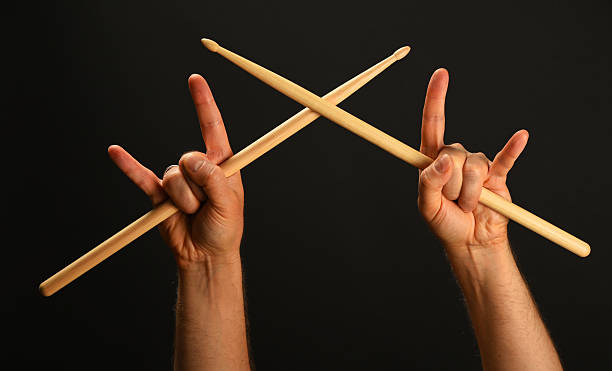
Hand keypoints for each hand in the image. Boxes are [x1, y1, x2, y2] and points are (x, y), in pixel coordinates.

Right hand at [108, 74, 243, 269]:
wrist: (205, 255)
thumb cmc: (224, 229)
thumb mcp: (230, 204)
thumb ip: (214, 179)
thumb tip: (190, 158)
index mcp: (221, 164)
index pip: (213, 128)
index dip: (204, 103)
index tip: (195, 79)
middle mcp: (199, 167)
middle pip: (188, 159)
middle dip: (197, 188)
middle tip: (207, 208)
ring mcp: (178, 180)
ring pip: (171, 177)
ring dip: (182, 200)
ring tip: (192, 214)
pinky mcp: (158, 194)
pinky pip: (141, 177)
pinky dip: (128, 166)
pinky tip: (115, 151)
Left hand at [417, 69, 528, 257]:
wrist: (470, 241)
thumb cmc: (444, 222)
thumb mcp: (427, 207)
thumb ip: (429, 182)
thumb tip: (443, 159)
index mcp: (433, 159)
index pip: (432, 124)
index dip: (436, 99)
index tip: (441, 74)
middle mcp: (455, 156)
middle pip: (454, 153)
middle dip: (451, 184)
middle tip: (452, 203)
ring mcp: (478, 165)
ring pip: (474, 166)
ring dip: (469, 193)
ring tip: (468, 206)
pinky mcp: (498, 175)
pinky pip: (506, 159)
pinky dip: (513, 149)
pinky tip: (521, 137)